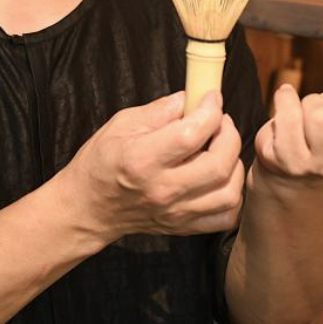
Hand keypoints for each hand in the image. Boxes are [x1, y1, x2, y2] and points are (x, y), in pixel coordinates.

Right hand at [59, 90, 244, 240]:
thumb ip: (160, 110)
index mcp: (142, 159)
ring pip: (228, 193)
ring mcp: (175, 212)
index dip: (210, 110)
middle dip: (229, 134)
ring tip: (221, 149)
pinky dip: (232, 195)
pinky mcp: (182, 226)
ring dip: (234, 165)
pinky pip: (224, 217)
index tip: (211, 97)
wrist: (87, 207)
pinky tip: (220, 177)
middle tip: (220, 121)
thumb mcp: (122, 124)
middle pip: (219, 165)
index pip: (191, 134)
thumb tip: (191, 97)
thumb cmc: (100, 161)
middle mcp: (162, 189)